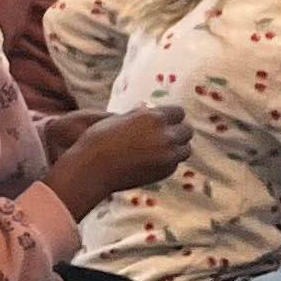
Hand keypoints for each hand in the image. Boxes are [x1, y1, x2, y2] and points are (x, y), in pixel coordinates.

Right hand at [44, 105, 186, 212]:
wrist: (93, 168)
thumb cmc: (100, 139)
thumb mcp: (119, 118)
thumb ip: (139, 114)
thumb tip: (148, 108)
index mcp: (153, 117)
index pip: (178, 112)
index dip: (171, 116)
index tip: (164, 119)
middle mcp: (165, 136)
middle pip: (187, 131)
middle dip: (177, 131)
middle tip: (165, 134)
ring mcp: (167, 156)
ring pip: (186, 149)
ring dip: (177, 147)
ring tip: (162, 148)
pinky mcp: (165, 172)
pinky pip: (175, 163)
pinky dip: (168, 161)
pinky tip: (152, 160)